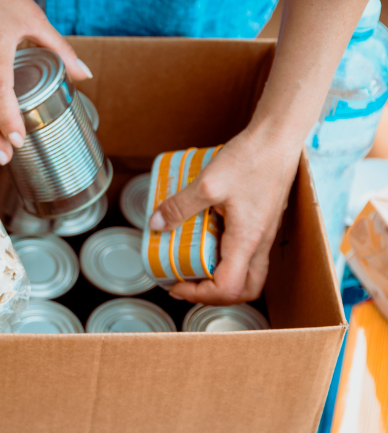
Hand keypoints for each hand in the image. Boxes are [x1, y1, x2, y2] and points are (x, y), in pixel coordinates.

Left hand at [148, 129, 300, 303]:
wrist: (278, 138)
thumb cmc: (251, 159)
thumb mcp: (207, 183)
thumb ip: (180, 206)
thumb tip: (155, 225)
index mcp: (247, 241)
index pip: (227, 288)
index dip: (199, 294)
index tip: (176, 284)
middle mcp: (260, 243)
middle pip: (244, 289)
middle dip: (213, 294)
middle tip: (186, 282)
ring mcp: (263, 234)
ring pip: (248, 273)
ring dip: (221, 277)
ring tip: (192, 264)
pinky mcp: (261, 222)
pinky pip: (246, 253)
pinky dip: (226, 257)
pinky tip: (205, 237)